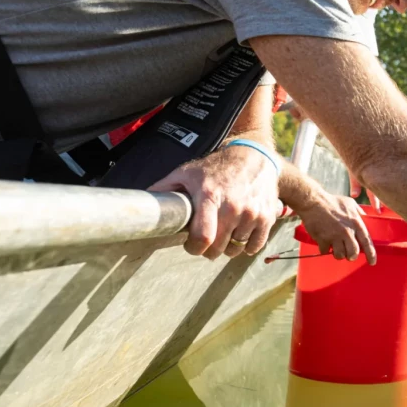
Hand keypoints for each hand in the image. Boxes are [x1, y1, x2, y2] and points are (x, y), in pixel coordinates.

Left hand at [148, 145, 281, 258]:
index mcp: (210, 197)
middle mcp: (234, 207)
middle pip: (218, 248)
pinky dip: (246, 246)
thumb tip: (139, 202)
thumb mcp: (187, 172)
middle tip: (206, 240)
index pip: (203, 237)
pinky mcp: (267, 218)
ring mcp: (252, 213)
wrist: (254, 157)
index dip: (194, 248)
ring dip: (227, 248)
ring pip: (236, 250)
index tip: (191, 245)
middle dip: (208, 250)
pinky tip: (239, 234)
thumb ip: (164, 188)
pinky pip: (254, 246)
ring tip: (223, 235)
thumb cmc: (216, 167)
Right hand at [293, 191, 376, 264]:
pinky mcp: (322, 239)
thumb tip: (365, 218)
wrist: (313, 202)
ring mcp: (334, 236)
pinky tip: (324, 243)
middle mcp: (347, 231)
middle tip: (348, 254)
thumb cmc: (332, 201)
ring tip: (335, 248)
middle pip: (353, 253)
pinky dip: (325, 249)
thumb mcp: (350, 203)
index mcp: (355, 222)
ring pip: (340, 255)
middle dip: (351, 256)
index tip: (372, 262)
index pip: (367, 242)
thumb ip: (359, 212)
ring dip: (338, 254)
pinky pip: (325, 252)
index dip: (371, 254)